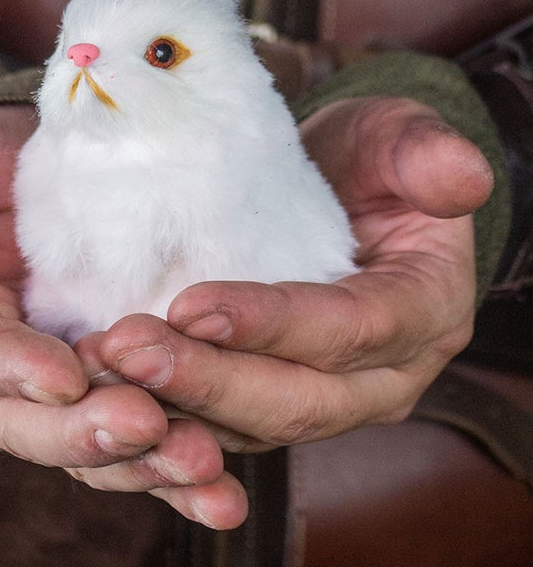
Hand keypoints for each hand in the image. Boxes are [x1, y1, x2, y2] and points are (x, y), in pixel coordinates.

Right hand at [0, 105, 245, 528]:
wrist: (60, 170)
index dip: (8, 367)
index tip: (61, 374)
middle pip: (29, 424)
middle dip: (87, 433)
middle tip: (147, 424)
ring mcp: (59, 401)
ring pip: (91, 453)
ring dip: (145, 466)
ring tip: (201, 465)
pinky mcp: (118, 404)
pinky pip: (145, 453)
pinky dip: (182, 482)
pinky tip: (224, 499)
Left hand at [85, 97, 494, 453]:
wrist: (341, 200)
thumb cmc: (368, 164)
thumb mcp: (397, 135)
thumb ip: (423, 151)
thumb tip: (464, 176)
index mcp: (424, 312)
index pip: (353, 330)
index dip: (276, 323)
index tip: (192, 304)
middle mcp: (382, 378)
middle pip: (297, 400)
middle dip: (207, 381)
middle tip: (124, 348)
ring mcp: (327, 403)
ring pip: (250, 429)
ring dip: (172, 405)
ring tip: (100, 369)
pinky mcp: (272, 410)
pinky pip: (219, 431)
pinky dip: (164, 416)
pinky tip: (103, 392)